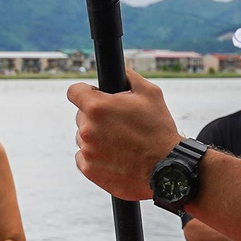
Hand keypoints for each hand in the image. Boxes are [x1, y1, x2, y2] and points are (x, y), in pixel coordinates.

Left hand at [69, 70, 181, 200]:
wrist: (167, 168)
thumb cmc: (159, 130)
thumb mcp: (150, 93)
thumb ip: (128, 77)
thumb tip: (119, 71)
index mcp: (97, 107)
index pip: (74, 91)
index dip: (85, 92)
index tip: (94, 96)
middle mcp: (87, 129)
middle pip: (82, 116)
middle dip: (97, 117)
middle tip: (118, 124)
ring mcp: (86, 151)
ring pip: (84, 137)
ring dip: (96, 137)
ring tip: (120, 142)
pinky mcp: (89, 169)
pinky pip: (84, 157)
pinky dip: (95, 156)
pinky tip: (115, 156)